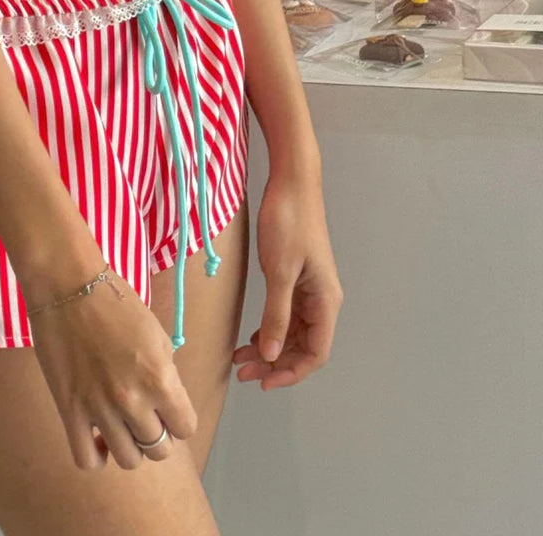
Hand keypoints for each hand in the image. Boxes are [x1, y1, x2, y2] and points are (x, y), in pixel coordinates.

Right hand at [24, 262, 197, 470]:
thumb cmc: (116, 302)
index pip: (186, 427)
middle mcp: (133, 399)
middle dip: (156, 434)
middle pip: (159, 449)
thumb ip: (165, 371)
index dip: (179, 419)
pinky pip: (87, 460)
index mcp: (160, 377)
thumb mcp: (157, 334)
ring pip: (128, 459)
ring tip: (120, 424)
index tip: (168, 409)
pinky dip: (96, 455)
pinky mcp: (69, 411)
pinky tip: (97, 435)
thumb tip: (165, 398)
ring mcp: (100, 409)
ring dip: (129, 445)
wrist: (69, 287)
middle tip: (144, 414)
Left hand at [233, 174, 342, 389]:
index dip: (291, 372)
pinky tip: (251, 336)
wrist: (291, 184)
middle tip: (242, 371)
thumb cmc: (288, 223)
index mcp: (325, 300)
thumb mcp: (279, 272)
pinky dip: (269, 329)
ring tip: (240, 358)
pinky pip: (286, 315)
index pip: (316, 352)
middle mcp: (321, 299)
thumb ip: (276, 315)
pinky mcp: (296, 278)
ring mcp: (309, 289)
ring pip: (292, 332)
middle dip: (275, 363)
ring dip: (269, 348)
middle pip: (303, 346)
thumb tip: (272, 354)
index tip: (263, 381)